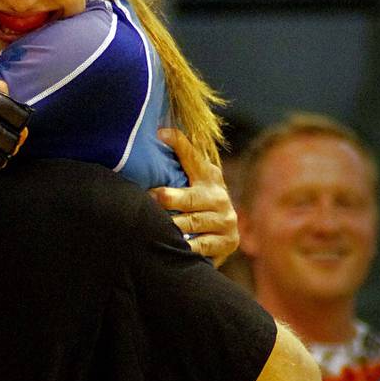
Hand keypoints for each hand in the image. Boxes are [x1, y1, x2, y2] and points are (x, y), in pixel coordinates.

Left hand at [150, 128, 238, 266]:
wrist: (223, 234)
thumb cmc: (197, 203)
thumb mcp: (192, 181)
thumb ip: (180, 162)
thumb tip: (158, 133)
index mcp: (209, 176)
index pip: (193, 157)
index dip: (179, 144)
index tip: (161, 133)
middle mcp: (219, 196)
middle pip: (191, 197)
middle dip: (170, 198)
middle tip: (151, 197)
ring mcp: (225, 219)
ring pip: (193, 223)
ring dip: (173, 225)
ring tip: (154, 226)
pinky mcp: (228, 241)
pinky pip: (201, 245)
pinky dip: (186, 247)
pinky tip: (173, 246)